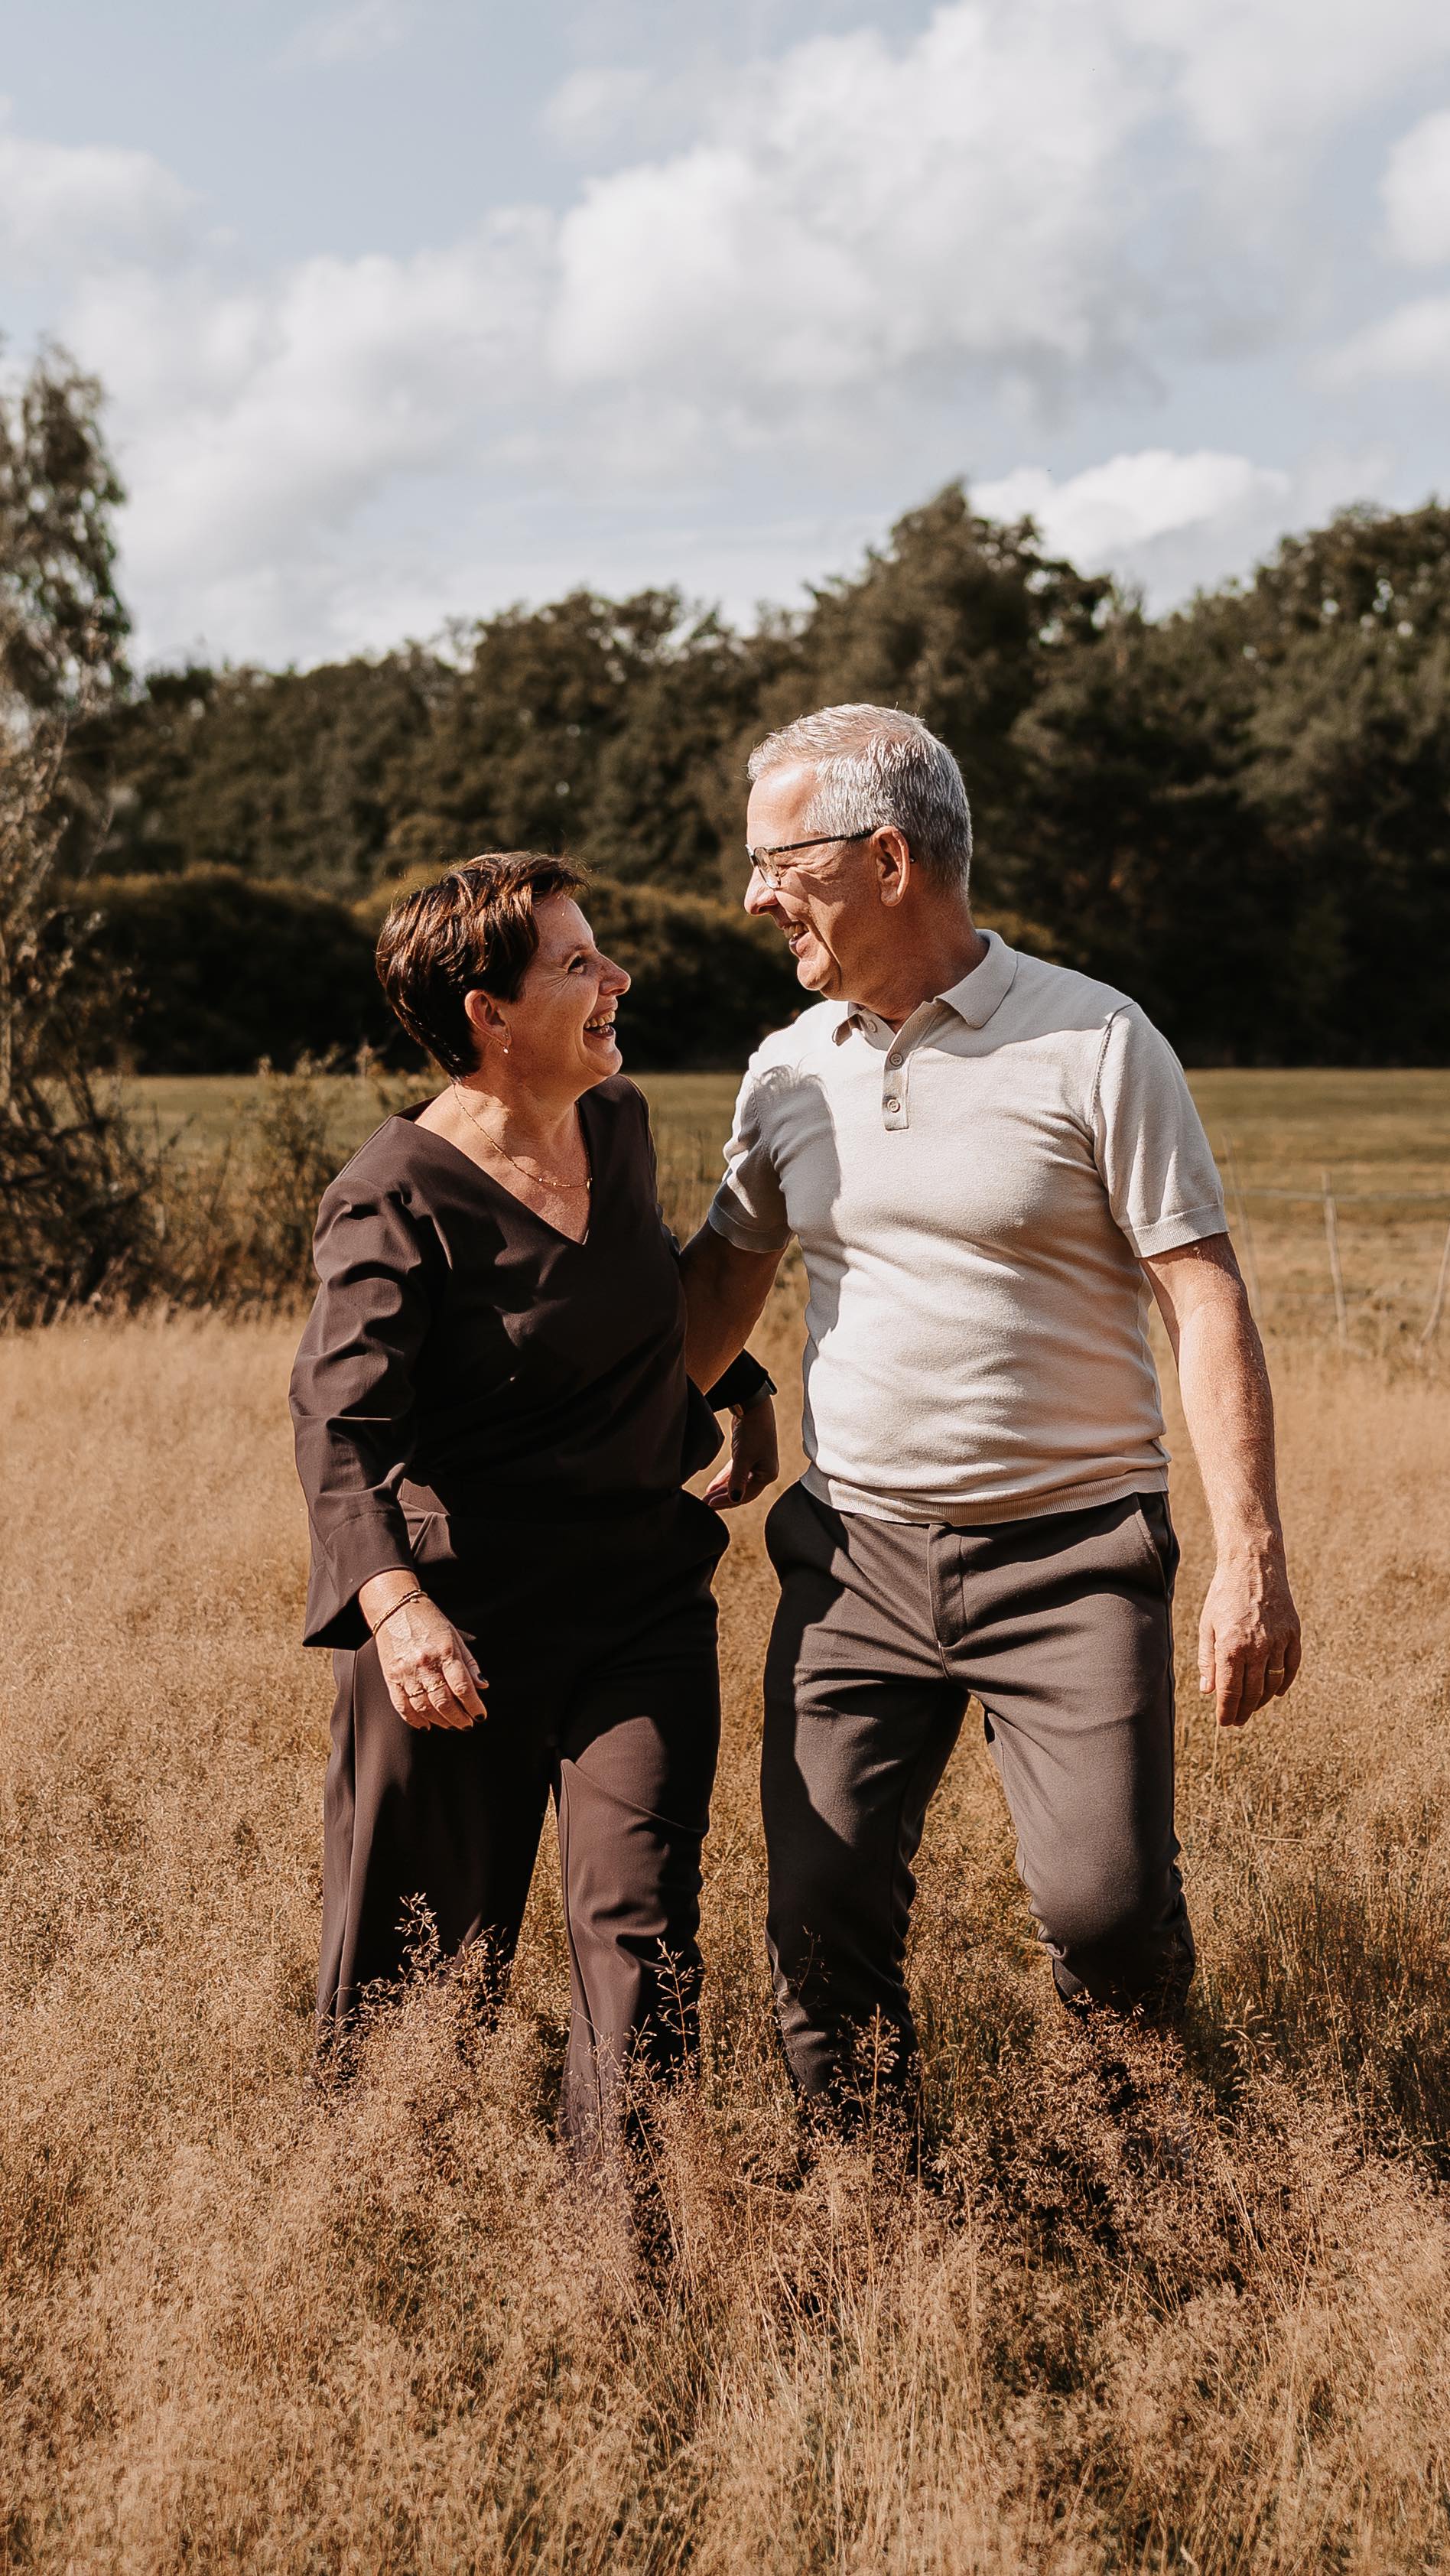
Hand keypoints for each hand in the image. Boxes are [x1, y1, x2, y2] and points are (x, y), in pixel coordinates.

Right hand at [360, 1578, 487, 1729]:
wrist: (395, 1608)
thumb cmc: (429, 1621)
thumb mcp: (454, 1636)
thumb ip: (469, 1663)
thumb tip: (483, 1686)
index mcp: (444, 1651)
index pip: (462, 1686)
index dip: (473, 1705)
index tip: (480, 1715)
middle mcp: (425, 1663)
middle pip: (444, 1701)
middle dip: (459, 1718)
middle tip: (467, 1724)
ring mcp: (406, 1672)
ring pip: (424, 1707)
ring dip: (440, 1721)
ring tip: (451, 1724)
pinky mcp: (391, 1677)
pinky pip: (402, 1706)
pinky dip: (415, 1719)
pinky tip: (426, 1725)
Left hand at [703, 1395, 779, 1510]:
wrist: (753, 1407)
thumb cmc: (753, 1431)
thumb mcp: (743, 1457)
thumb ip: (737, 1480)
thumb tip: (734, 1499)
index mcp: (768, 1474)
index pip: (746, 1495)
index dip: (727, 1502)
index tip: (710, 1505)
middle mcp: (764, 1470)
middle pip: (742, 1491)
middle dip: (724, 1497)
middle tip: (706, 1503)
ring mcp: (756, 1463)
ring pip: (737, 1482)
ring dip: (722, 1489)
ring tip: (707, 1497)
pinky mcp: (747, 1455)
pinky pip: (735, 1472)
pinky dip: (724, 1478)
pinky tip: (713, 1486)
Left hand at [1198, 1542, 1300, 1727]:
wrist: (1253, 1564)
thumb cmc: (1224, 1594)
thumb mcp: (1207, 1625)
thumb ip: (1207, 1660)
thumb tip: (1208, 1691)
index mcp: (1231, 1646)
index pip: (1230, 1691)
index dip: (1227, 1711)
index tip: (1225, 1722)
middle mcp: (1257, 1647)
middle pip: (1253, 1692)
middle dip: (1244, 1711)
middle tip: (1237, 1721)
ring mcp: (1278, 1641)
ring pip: (1273, 1683)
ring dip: (1263, 1700)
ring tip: (1253, 1707)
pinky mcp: (1293, 1633)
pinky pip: (1292, 1666)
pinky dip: (1285, 1683)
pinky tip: (1276, 1691)